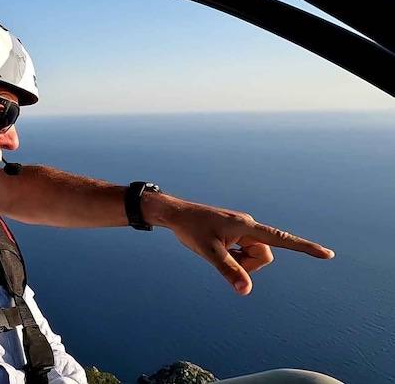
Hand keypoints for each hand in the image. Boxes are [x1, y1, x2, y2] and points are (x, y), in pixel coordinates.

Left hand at [150, 194, 334, 295]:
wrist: (176, 214)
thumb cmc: (191, 230)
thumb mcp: (209, 252)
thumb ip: (228, 270)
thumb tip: (246, 291)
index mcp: (247, 226)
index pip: (282, 239)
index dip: (305, 248)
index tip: (328, 255)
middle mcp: (249, 226)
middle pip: (263, 256)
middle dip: (247, 264)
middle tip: (222, 254)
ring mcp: (242, 230)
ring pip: (253, 257)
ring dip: (238, 261)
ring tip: (216, 249)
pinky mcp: (236, 234)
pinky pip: (243, 252)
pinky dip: (233, 257)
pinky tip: (216, 247)